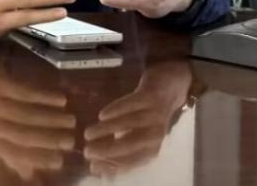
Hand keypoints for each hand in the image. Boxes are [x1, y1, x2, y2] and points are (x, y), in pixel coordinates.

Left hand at [0, 44, 75, 180]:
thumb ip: (10, 152)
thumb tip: (31, 174)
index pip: (16, 154)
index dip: (39, 158)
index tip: (61, 160)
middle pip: (22, 136)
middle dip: (49, 140)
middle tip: (71, 141)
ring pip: (25, 115)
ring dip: (50, 118)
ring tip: (70, 120)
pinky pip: (24, 93)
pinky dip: (44, 97)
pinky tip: (60, 100)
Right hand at [84, 60, 193, 175]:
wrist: (169, 88)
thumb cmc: (147, 118)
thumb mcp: (137, 136)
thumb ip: (120, 151)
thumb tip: (96, 169)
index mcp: (152, 148)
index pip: (131, 161)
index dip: (111, 165)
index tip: (92, 166)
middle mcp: (156, 134)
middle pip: (130, 145)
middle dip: (107, 150)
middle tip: (87, 151)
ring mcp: (154, 114)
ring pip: (129, 123)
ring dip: (107, 130)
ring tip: (88, 134)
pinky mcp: (151, 96)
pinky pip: (132, 104)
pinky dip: (117, 110)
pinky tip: (102, 115)